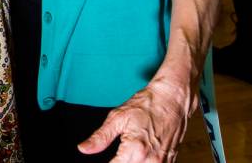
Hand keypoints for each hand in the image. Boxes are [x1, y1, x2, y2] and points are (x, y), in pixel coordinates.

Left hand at [78, 77, 194, 161]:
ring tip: (124, 154)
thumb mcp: (118, 116)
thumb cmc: (147, 104)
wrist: (173, 99)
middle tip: (114, 155)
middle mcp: (150, 162)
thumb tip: (83, 149)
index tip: (97, 159)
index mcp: (135, 151)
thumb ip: (101, 137)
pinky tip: (136, 157)